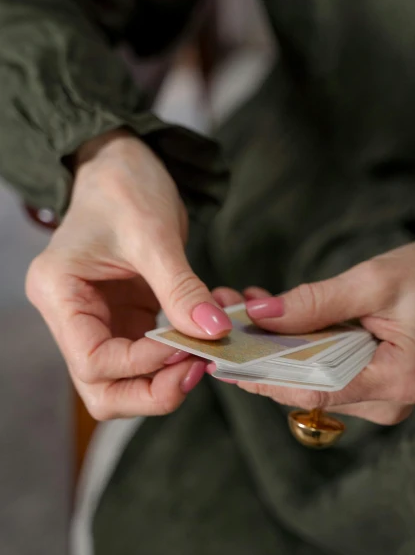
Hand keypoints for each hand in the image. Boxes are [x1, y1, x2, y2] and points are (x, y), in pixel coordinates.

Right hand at [26, 129, 231, 419]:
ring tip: (204, 357)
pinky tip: (204, 342)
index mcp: (59, 294)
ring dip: (164, 381)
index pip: (93, 361)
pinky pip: (147, 357)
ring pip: (123, 382)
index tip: (187, 348)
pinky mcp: (125, 318)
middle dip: (150, 391)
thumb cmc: (124, 185)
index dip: (142, 365)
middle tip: (197, 369)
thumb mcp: (153, 235)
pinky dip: (175, 358)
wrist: (123, 163)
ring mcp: (98, 321)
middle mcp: (72, 317)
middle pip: (102, 388)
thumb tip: (214, 333)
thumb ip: (182, 289)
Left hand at [237, 239, 414, 424]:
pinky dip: (299, 346)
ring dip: (277, 346)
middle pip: (307, 388)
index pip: (315, 390)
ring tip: (247, 306)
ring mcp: (380, 399)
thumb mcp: (373, 281)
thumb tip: (260, 316)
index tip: (224, 358)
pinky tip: (276, 316)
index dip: (264, 376)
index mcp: (397, 380)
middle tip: (228, 317)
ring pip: (311, 380)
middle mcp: (387, 402)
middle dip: (263, 354)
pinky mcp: (373, 386)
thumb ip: (315, 302)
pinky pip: (325, 371)